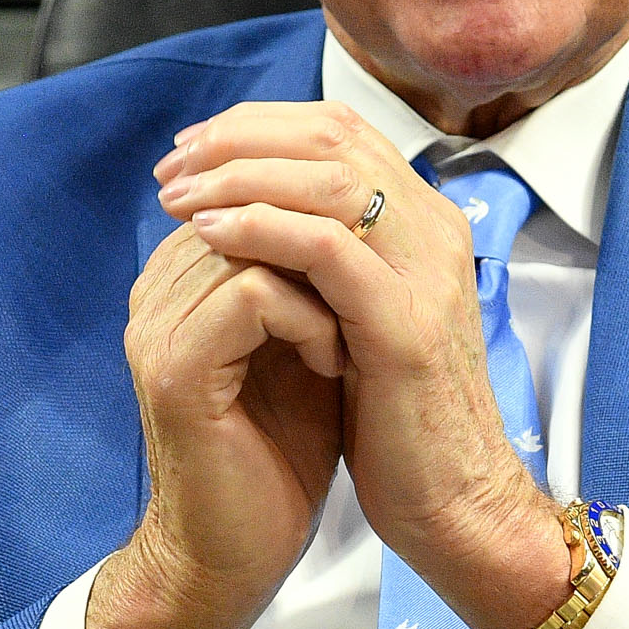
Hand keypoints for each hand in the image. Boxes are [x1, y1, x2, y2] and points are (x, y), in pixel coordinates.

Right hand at [89, 223, 343, 628]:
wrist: (237, 553)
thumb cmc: (278, 456)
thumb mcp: (304, 343)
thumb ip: (311, 275)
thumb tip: (367, 207)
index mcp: (182, 280)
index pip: (248, 187)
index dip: (320, 213)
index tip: (366, 275)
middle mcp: (158, 292)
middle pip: (248, 199)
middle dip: (326, 239)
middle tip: (368, 297)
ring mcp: (159, 327)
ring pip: (255, 238)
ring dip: (325, 281)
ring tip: (353, 337)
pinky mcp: (176, 368)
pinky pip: (253, 294)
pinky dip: (311, 319)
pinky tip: (334, 362)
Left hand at [154, 101, 574, 628]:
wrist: (455, 503)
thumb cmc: (398, 420)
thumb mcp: (364, 320)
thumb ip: (332, 262)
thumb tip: (254, 217)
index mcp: (426, 224)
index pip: (340, 130)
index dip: (258, 126)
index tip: (193, 150)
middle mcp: (434, 232)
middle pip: (331, 137)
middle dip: (238, 140)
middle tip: (173, 167)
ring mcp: (425, 273)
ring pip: (327, 178)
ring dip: (238, 177)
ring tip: (177, 197)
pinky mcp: (403, 322)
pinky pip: (325, 247)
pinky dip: (260, 228)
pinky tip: (209, 235)